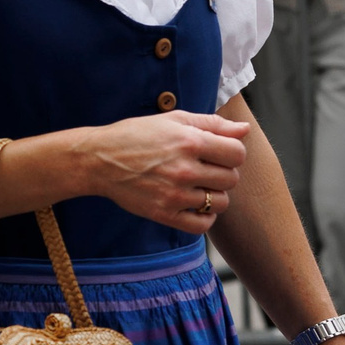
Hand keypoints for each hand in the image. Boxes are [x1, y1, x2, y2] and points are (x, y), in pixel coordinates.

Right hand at [80, 110, 250, 234]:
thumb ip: (213, 124)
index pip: (237, 154)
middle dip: (223, 173)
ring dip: (215, 195)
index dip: (232, 153)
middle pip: (231, 179)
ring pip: (221, 202)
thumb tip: (245, 130)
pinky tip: (194, 204)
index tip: (219, 153)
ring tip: (198, 186)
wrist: (100, 160)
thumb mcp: (174, 120)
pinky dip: (205, 217)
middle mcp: (184, 169)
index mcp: (190, 141)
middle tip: (205, 169)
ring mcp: (175, 194)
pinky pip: (202, 224)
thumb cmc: (137, 135)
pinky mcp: (164, 213)